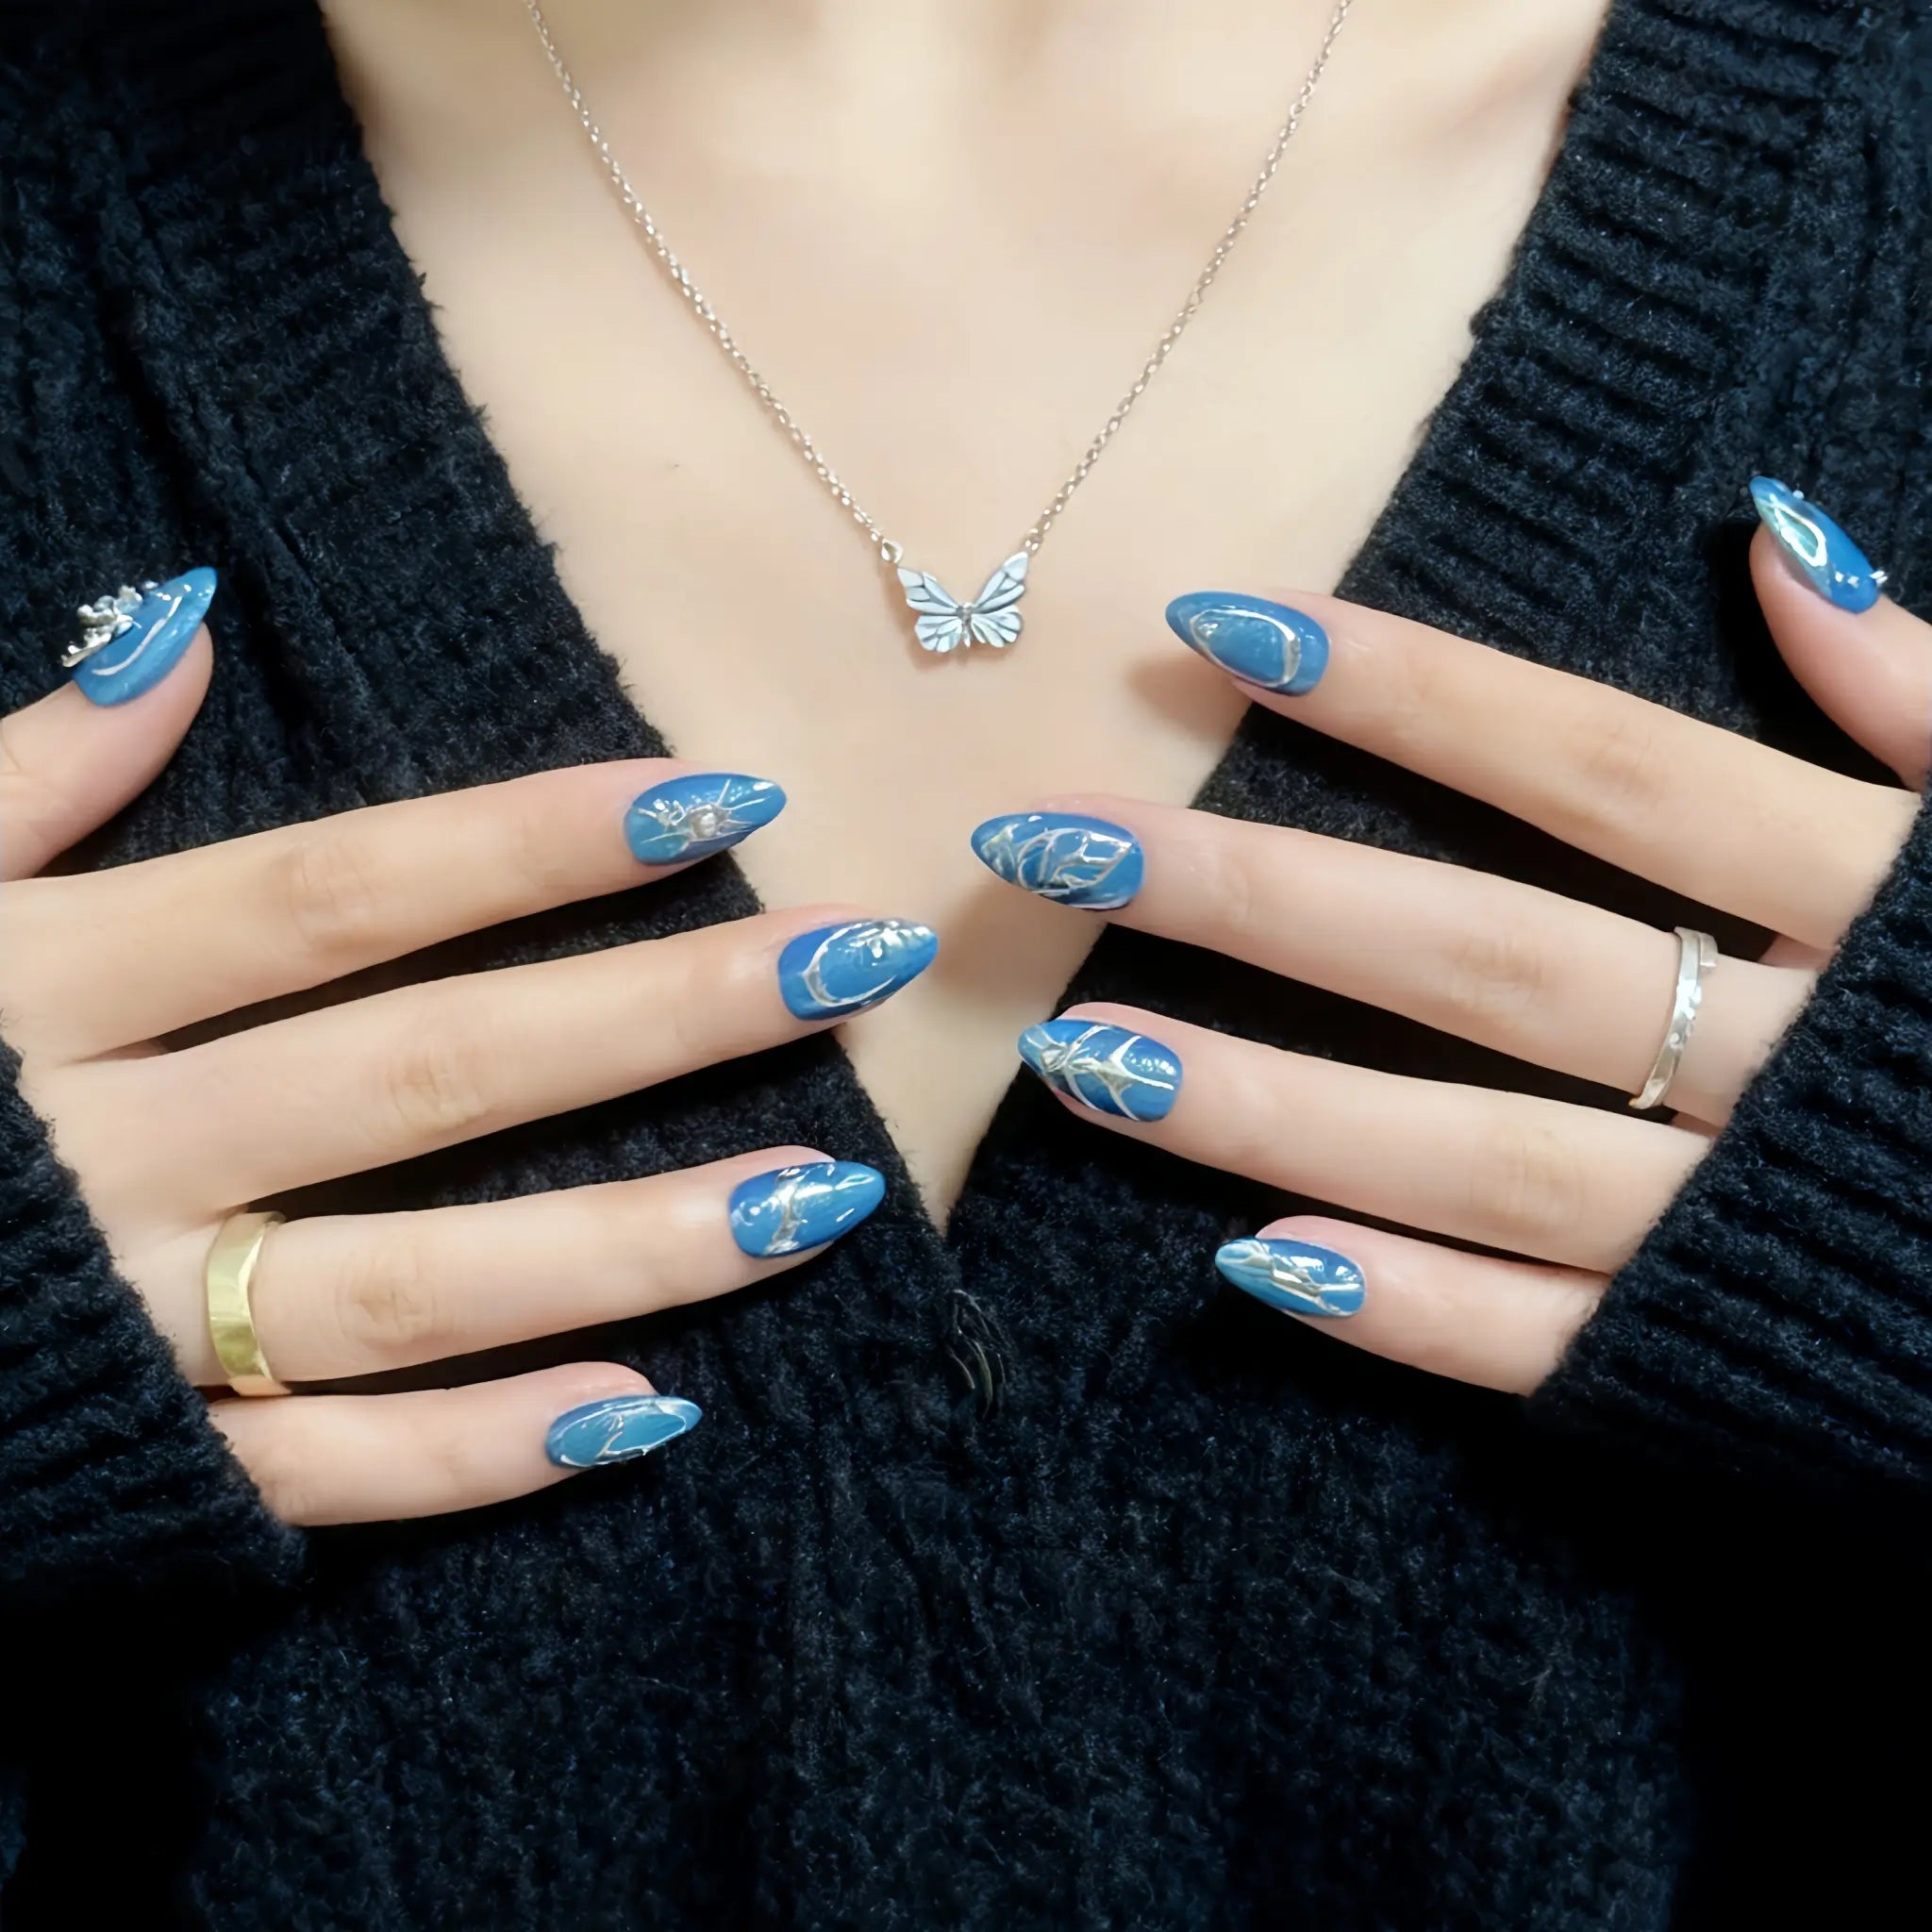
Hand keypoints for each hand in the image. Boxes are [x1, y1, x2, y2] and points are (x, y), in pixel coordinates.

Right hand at [1, 576, 933, 1522]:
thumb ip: (15, 774)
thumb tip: (179, 631)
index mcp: (46, 992)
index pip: (339, 894)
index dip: (535, 839)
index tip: (723, 795)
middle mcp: (109, 1156)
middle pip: (430, 1069)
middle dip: (655, 1015)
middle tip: (855, 962)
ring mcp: (125, 1328)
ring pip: (413, 1282)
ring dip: (626, 1246)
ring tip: (818, 1200)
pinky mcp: (125, 1471)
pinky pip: (316, 1476)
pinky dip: (470, 1456)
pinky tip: (642, 1420)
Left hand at [978, 481, 1926, 1390]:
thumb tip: (1783, 532)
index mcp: (1882, 901)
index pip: (1601, 766)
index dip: (1410, 693)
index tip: (1220, 626)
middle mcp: (1792, 1058)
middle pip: (1487, 955)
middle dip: (1262, 896)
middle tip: (1049, 841)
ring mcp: (1752, 1231)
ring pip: (1482, 1155)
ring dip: (1274, 1110)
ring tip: (1077, 1062)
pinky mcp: (1735, 1376)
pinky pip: (1565, 1351)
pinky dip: (1423, 1318)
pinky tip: (1255, 1272)